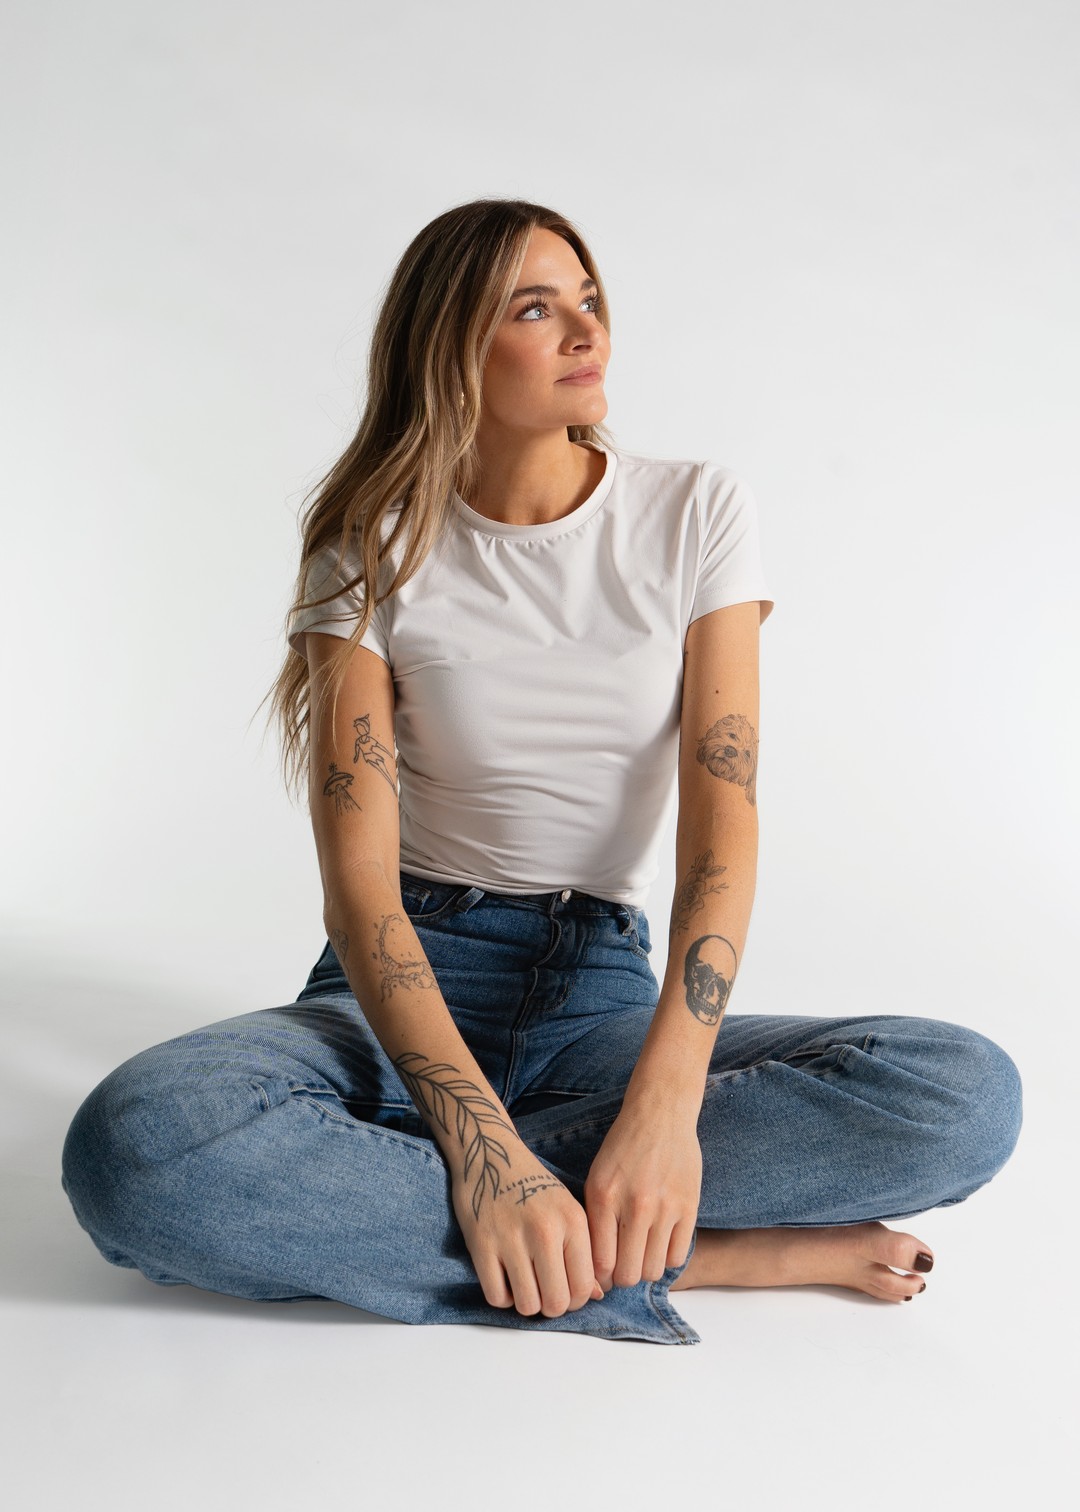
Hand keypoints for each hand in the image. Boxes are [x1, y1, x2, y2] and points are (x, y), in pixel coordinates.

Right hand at [451, 1141, 604, 1318]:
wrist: (489, 1154)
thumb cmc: (532, 1185)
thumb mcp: (566, 1209)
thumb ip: (583, 1251)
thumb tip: (595, 1296)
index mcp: (572, 1220)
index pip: (584, 1287)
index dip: (576, 1301)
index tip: (566, 1292)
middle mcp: (545, 1230)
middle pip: (556, 1302)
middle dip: (551, 1306)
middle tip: (544, 1292)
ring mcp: (511, 1238)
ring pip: (527, 1305)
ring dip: (526, 1303)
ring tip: (525, 1284)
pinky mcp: (481, 1244)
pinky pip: (496, 1297)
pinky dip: (502, 1297)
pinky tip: (505, 1278)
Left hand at [583, 1098, 701, 1289]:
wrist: (660, 1115)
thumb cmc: (623, 1149)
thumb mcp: (596, 1179)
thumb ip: (595, 1222)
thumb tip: (598, 1273)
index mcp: (605, 1197)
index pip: (601, 1263)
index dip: (600, 1278)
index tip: (602, 1274)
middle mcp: (635, 1204)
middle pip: (629, 1274)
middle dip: (623, 1277)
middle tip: (623, 1265)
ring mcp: (665, 1207)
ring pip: (654, 1270)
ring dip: (645, 1267)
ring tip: (641, 1252)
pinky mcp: (689, 1207)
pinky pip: (678, 1257)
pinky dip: (667, 1256)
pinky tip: (660, 1241)